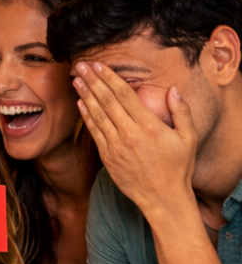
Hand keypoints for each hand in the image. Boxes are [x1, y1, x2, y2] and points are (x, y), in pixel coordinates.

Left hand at [73, 62, 196, 217]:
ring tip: (76, 80)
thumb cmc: (178, 167)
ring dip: (85, 95)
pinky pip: (95, 132)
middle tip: (80, 65)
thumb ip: (181, 111)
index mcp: (148, 126)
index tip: (98, 65)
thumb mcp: (188, 137)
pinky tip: (81, 103)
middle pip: (107, 101)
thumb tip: (172, 89)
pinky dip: (87, 116)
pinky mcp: (107, 157)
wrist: (162, 197)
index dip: (109, 78)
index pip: (125, 95)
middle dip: (92, 81)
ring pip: (97, 115)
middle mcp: (129, 134)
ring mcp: (116, 146)